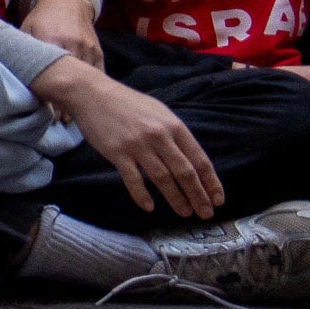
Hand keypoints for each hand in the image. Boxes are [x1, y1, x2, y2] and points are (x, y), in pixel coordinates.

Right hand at [45, 54, 223, 219]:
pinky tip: (149, 207)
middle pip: (184, 172)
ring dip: (176, 199)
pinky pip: (133, 179)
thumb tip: (189, 160)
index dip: (211, 182)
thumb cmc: (128, 104)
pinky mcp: (117, 153)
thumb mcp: (159, 113)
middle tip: (205, 214)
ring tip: (184, 213)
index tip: (217, 200)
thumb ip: (175, 134)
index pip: (199, 159)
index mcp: (174, 126)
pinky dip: (142, 195)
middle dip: (198, 195)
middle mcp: (159, 137)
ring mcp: (138, 145)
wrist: (92, 94)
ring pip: (162, 178)